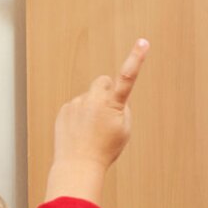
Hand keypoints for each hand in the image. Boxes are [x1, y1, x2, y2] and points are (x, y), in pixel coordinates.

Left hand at [45, 38, 148, 203]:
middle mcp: (93, 99)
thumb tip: (111, 97)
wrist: (78, 165)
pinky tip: (80, 132)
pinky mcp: (65, 110)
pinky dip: (80, 116)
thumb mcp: (124, 129)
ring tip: (92, 131)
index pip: (127, 77)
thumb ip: (122, 108)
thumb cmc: (105, 150)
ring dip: (92, 108)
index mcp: (113, 105)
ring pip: (89, 98)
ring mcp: (76, 103)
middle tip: (108, 114)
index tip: (143, 42)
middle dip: (107, 92)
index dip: (136, 58)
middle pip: (104, 82)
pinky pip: (77, 106)